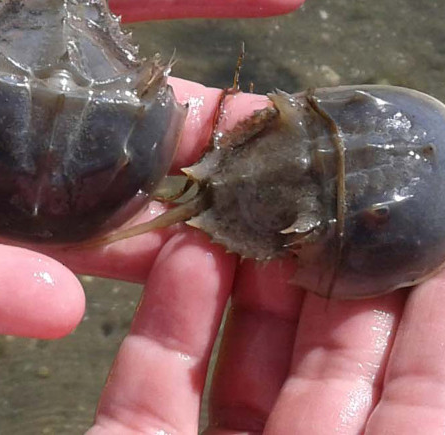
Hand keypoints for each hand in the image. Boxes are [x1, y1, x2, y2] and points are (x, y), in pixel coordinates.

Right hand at [87, 212, 444, 432]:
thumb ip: (428, 388)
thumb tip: (443, 276)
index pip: (415, 378)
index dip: (405, 288)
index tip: (392, 203)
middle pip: (320, 356)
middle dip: (315, 263)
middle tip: (310, 180)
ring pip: (234, 359)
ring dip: (237, 277)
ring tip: (246, 197)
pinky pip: (153, 380)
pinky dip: (167, 316)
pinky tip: (182, 251)